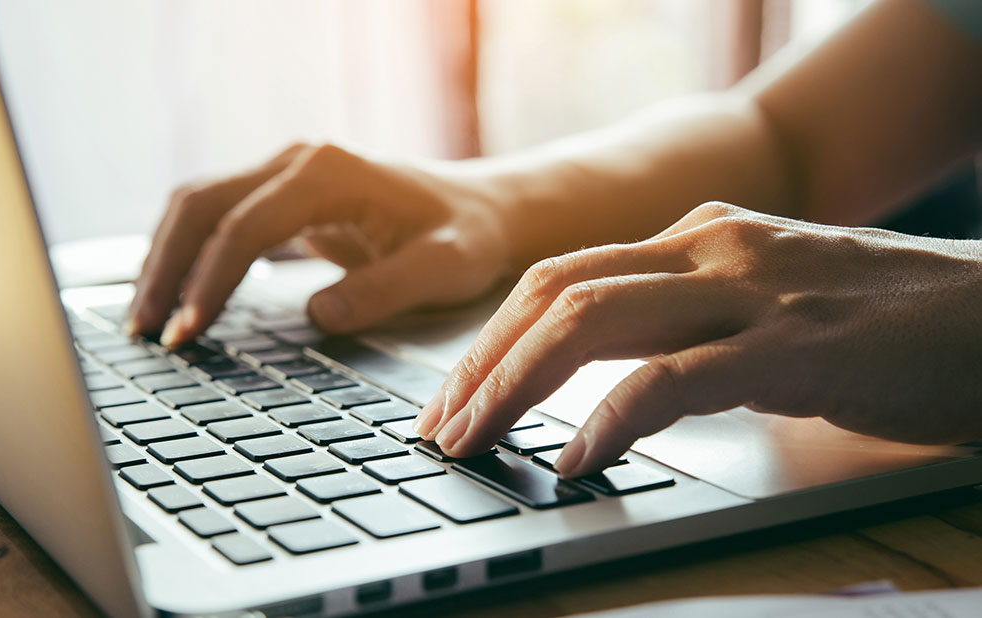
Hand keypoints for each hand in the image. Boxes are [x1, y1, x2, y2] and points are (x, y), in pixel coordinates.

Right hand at [127, 143, 511, 345]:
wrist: (479, 211)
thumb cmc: (465, 237)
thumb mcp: (444, 267)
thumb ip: (385, 289)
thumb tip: (318, 316)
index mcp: (329, 173)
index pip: (246, 225)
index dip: (211, 280)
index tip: (189, 332)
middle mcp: (297, 163)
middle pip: (202, 204)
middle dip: (167, 267)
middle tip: (149, 332)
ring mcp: (285, 174)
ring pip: (198, 205)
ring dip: (166, 258)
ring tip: (146, 319)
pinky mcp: (281, 196)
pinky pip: (216, 217)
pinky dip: (187, 253)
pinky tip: (175, 294)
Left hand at [414, 202, 981, 476]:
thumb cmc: (877, 317)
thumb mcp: (761, 299)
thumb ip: (688, 318)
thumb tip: (606, 376)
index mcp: (697, 237)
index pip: (560, 277)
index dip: (493, 336)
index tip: (454, 394)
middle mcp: (711, 248)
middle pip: (554, 290)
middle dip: (481, 361)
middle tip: (439, 426)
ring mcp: (750, 291)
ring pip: (593, 320)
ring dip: (515, 384)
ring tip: (474, 441)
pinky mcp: (792, 346)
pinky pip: (674, 378)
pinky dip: (612, 418)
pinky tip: (577, 456)